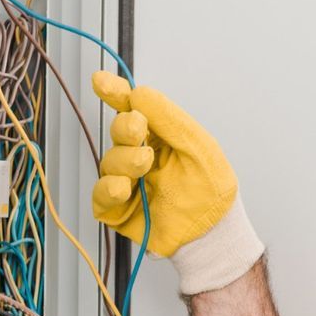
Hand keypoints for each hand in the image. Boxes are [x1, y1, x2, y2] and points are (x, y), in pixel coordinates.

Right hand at [89, 72, 264, 294]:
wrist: (214, 233)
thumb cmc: (212, 191)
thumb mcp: (198, 146)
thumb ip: (169, 118)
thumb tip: (139, 92)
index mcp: (160, 137)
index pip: (131, 110)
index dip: (115, 94)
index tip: (101, 81)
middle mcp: (140, 156)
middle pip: (118, 132)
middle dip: (125, 128)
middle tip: (137, 129)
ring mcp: (127, 182)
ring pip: (109, 162)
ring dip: (124, 160)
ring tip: (144, 166)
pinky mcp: (118, 209)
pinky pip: (101, 195)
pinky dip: (109, 189)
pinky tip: (123, 187)